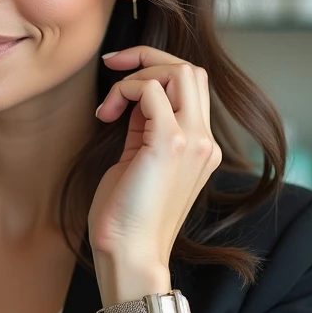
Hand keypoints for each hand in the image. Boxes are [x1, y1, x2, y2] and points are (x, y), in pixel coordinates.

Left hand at [87, 46, 221, 269]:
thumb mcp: (139, 160)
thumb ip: (144, 129)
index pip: (192, 86)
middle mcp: (205, 141)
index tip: (119, 76)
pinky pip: (149, 89)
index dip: (155, 70)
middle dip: (149, 58)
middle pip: (192, 69)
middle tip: (113, 67)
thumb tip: (131, 98)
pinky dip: (123, 91)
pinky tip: (105, 116)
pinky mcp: (170, 143)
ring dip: (137, 74)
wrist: (130, 253)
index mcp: (202, 146)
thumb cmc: (126, 215)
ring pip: (180, 70)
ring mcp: (193, 141)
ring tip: (110, 106)